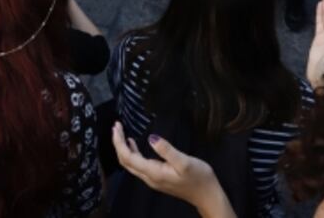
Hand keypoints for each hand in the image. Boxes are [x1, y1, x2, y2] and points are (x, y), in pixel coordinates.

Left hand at [111, 122, 230, 216]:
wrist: (207, 195)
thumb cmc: (199, 178)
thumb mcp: (185, 162)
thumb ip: (167, 150)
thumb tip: (151, 138)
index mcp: (153, 173)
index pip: (128, 157)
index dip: (119, 142)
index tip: (117, 127)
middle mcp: (149, 177)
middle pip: (126, 161)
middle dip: (118, 144)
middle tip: (116, 126)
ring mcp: (152, 178)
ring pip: (131, 164)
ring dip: (123, 148)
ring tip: (120, 133)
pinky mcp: (157, 177)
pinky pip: (138, 165)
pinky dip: (132, 153)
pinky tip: (133, 144)